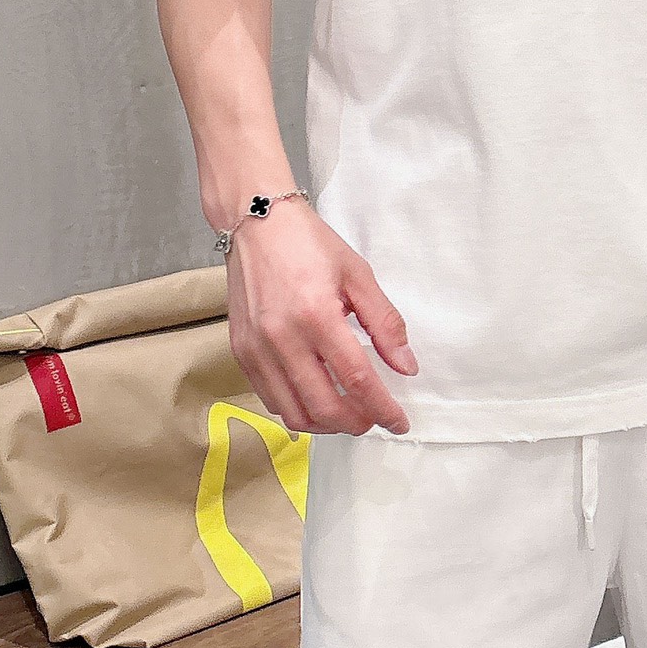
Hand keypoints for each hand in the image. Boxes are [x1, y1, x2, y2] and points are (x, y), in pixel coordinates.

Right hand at [224, 201, 417, 436]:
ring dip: (327, 424)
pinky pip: (271, 399)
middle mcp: (282, 339)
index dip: (382, 408)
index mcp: (317, 315)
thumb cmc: (309, 244)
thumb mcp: (357, 274)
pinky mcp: (241, 353)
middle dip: (357, 422)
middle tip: (375, 418)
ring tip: (348, 412)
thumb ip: (385, 323)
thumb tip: (406, 366)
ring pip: (294, 413)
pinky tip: (315, 397)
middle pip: (325, 407)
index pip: (356, 379)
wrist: (257, 223)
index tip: (399, 423)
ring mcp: (257, 350)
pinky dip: (297, 409)